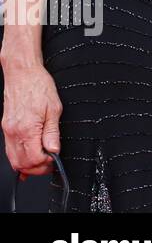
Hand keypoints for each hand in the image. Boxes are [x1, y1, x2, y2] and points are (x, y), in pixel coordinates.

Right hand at [2, 63, 61, 177]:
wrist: (22, 74)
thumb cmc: (39, 86)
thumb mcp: (54, 109)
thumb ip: (53, 133)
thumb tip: (54, 150)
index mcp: (27, 129)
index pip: (34, 159)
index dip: (46, 164)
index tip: (54, 160)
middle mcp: (14, 132)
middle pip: (22, 164)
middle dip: (37, 168)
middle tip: (49, 164)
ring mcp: (8, 131)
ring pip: (14, 160)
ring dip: (27, 165)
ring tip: (42, 161)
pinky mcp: (6, 128)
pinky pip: (10, 150)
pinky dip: (19, 157)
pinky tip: (28, 157)